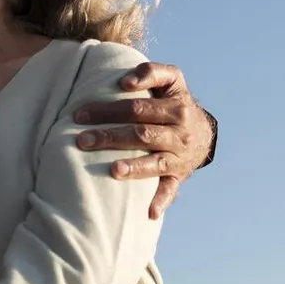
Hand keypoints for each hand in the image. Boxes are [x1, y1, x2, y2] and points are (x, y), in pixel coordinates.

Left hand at [73, 61, 214, 218]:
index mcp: (176, 107)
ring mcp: (180, 156)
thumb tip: (124, 82)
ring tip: (113, 170)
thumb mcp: (172, 79)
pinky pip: (171, 189)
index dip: (109, 109)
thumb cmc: (175, 101)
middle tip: (81, 140)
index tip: (81, 113)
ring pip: (155, 162)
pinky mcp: (179, 175)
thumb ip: (150, 72)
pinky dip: (161, 200)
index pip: (137, 108)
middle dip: (109, 136)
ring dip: (134, 167)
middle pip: (141, 133)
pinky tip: (149, 211)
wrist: (204, 132)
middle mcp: (179, 132)